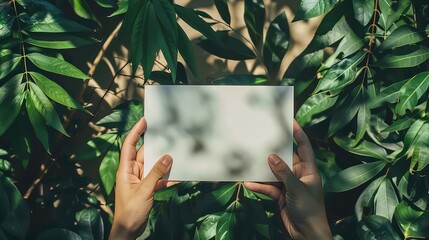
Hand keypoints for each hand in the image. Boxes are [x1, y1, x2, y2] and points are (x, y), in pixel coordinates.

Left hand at [109, 117, 172, 238]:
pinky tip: (177, 177)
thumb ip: (156, 173)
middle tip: (169, 136)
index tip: (144, 121)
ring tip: (177, 155)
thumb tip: (168, 157)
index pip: (130, 145)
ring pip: (154, 166)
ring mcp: (140, 180)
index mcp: (125, 169)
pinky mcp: (147, 188)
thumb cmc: (130, 211)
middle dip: (156, 147)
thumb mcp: (144, 191)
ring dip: (164, 163)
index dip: (136, 132)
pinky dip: (167, 177)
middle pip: (145, 154)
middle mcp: (132, 172)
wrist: (129, 230)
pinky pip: (158, 178)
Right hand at [245, 120, 330, 239]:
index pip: (304, 146)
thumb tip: (271, 156)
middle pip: (286, 158)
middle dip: (274, 150)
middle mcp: (299, 175)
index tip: (290, 120)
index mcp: (309, 170)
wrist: (307, 235)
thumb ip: (283, 172)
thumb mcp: (297, 189)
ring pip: (274, 173)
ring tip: (251, 159)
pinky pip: (269, 187)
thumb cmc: (309, 210)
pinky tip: (249, 182)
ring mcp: (289, 185)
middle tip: (263, 138)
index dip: (298, 133)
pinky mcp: (281, 196)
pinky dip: (260, 185)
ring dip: (264, 169)